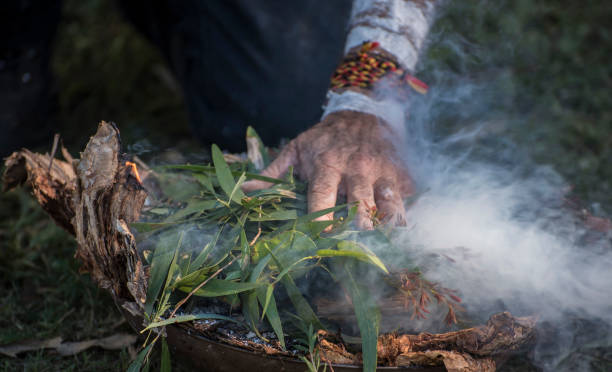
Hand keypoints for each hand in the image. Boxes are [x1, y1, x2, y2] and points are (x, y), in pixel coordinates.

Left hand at [242, 111, 412, 229]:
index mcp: (327, 165)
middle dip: (358, 224)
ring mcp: (381, 171)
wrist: (362, 113)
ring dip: (385, 221)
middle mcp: (356, 169)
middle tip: (355, 236)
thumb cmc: (325, 138)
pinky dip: (403, 214)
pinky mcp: (399, 173)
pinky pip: (406, 198)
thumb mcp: (297, 148)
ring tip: (380, 233)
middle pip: (359, 203)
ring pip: (388, 202)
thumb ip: (274, 171)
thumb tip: (245, 190)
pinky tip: (397, 226)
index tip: (321, 236)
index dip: (321, 220)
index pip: (323, 197)